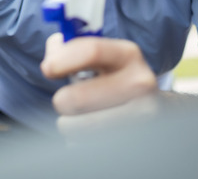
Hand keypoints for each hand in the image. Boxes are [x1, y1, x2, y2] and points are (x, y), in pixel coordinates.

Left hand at [40, 33, 157, 132]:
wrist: (150, 105)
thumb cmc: (111, 77)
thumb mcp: (97, 56)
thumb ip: (66, 50)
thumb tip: (49, 63)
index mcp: (128, 54)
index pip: (91, 51)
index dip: (62, 60)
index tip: (47, 70)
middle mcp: (140, 84)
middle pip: (78, 98)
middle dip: (61, 101)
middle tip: (65, 102)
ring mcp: (143, 116)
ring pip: (78, 128)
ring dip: (69, 125)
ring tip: (80, 118)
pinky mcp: (136, 143)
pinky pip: (87, 148)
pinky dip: (80, 142)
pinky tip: (92, 133)